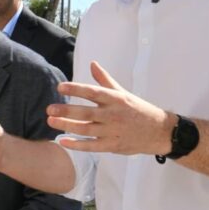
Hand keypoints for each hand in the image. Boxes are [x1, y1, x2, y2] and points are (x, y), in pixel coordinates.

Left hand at [48, 61, 173, 155]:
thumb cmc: (138, 110)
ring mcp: (113, 131)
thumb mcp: (123, 93)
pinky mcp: (113, 145)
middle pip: (86, 113)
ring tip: (51, 121)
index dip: (76, 89)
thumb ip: (105, 80)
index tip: (60, 87)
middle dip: (66, 110)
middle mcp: (113, 115)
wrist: (158, 131)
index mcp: (116, 99)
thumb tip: (92, 64)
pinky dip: (77, 144)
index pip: (93, 92)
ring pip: (86, 129)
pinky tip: (63, 141)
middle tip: (49, 108)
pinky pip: (91, 146)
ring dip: (67, 126)